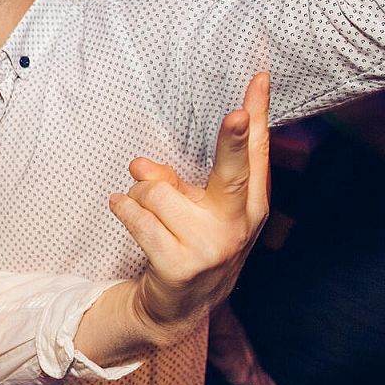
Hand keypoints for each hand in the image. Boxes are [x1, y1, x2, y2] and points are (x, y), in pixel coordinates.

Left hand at [111, 73, 269, 337]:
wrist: (179, 306)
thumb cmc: (189, 240)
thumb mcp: (191, 206)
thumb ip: (173, 177)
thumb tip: (140, 164)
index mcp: (249, 204)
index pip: (256, 151)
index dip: (257, 113)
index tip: (260, 79)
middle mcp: (238, 225)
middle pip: (234, 171)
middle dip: (234, 140)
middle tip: (236, 116)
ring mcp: (212, 248)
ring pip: (158, 192)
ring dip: (139, 194)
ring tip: (142, 207)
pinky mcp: (180, 266)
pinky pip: (137, 218)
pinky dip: (124, 210)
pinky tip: (123, 210)